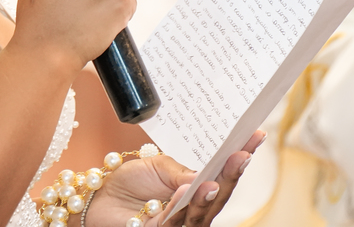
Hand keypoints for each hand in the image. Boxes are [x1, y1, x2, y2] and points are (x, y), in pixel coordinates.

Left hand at [88, 131, 264, 226]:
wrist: (99, 198)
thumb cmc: (129, 182)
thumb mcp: (157, 166)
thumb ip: (179, 170)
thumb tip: (204, 176)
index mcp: (195, 189)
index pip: (222, 175)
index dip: (239, 159)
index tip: (255, 136)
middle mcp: (192, 209)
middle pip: (218, 196)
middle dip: (230, 176)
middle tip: (241, 155)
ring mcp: (179, 224)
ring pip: (200, 213)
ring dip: (207, 195)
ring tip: (213, 179)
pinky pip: (174, 220)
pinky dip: (180, 204)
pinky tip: (186, 190)